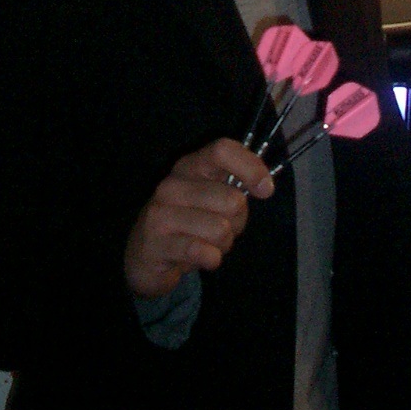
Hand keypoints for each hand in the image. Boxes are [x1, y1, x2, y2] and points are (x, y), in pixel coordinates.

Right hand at [124, 138, 273, 298]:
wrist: (144, 257)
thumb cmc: (187, 224)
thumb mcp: (210, 200)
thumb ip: (234, 190)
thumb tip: (264, 186)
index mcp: (190, 166)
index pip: (222, 150)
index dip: (250, 167)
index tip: (266, 190)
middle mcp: (172, 184)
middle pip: (231, 199)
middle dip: (237, 222)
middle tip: (222, 229)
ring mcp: (160, 213)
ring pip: (220, 229)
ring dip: (224, 244)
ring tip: (208, 244)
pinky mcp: (155, 243)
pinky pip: (204, 252)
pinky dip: (211, 259)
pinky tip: (200, 257)